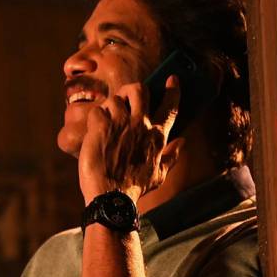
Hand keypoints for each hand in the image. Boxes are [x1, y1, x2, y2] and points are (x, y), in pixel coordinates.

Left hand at [78, 75, 182, 202]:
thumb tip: (182, 142)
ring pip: (115, 99)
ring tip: (107, 121)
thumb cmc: (135, 188)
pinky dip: (95, 118)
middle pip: (140, 89)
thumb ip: (172, 156)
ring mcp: (120, 124)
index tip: (172, 79)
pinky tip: (95, 131)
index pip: (170, 106)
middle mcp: (141, 124)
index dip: (172, 90)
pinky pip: (98, 111)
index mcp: (157, 135)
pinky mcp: (101, 127)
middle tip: (126, 98)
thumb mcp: (159, 174)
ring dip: (110, 108)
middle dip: (133, 89)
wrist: (111, 197)